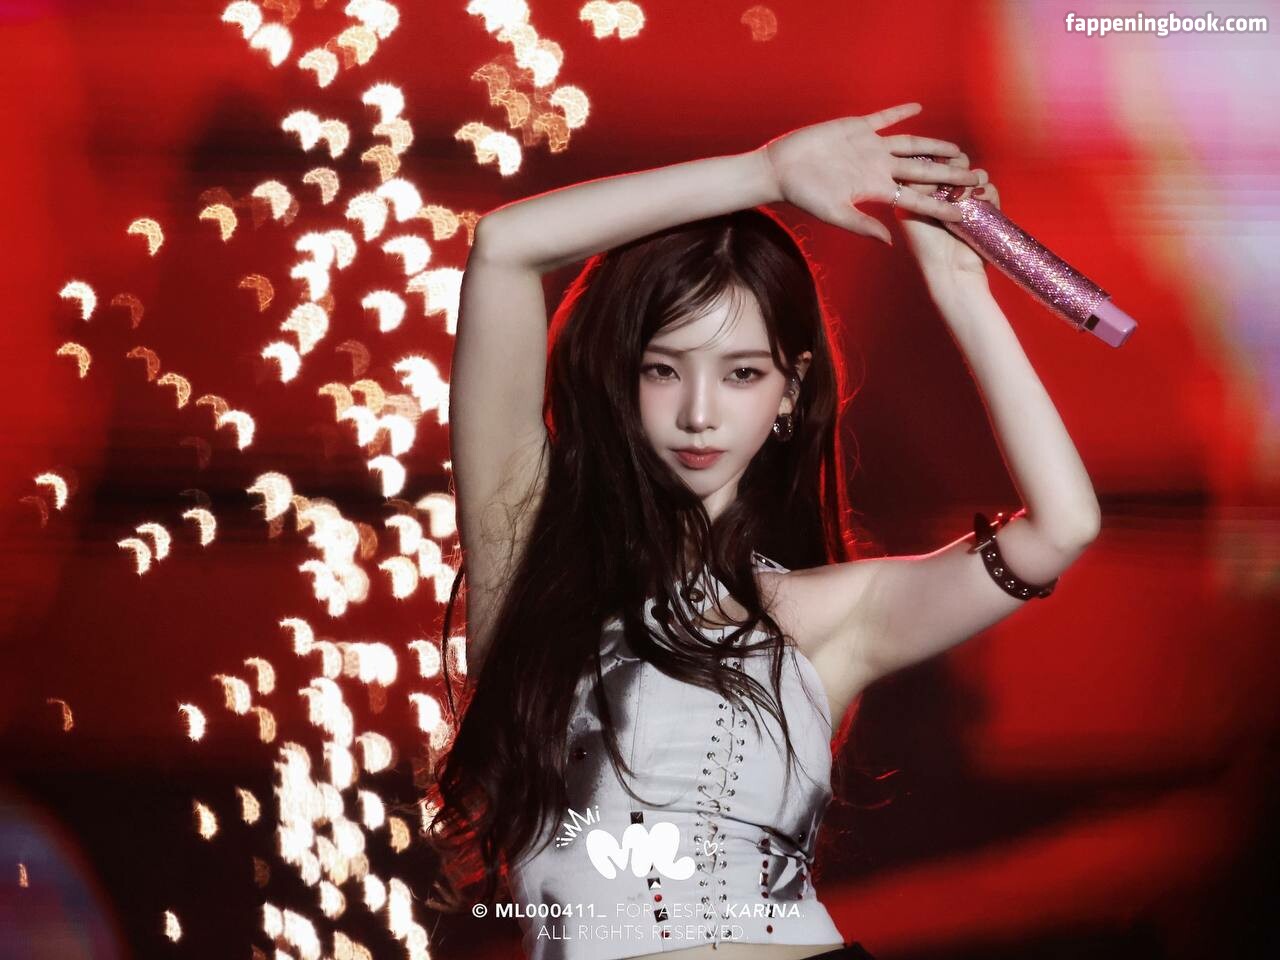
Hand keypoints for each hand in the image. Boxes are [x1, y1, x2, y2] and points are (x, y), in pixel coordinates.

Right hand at [760, 103, 981, 245]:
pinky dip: (899, 112)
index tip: (966, 210)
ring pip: (910, 146)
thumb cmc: (804, 195)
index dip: (941, 205)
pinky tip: (918, 108)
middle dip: (949, 175)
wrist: (780, 169)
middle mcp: (877, 169)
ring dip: (934, 147)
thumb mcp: (834, 213)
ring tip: (958, 149)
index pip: (916, 198)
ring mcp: (869, 148)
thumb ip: (862, 224)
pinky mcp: (856, 128)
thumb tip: (890, 242)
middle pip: (922, 171)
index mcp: (876, 190)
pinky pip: (883, 118)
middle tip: (977, 178)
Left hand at [895, 152, 999, 294]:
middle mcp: (944, 197)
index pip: (931, 165)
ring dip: (971, 177)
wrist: (950, 272)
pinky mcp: (984, 212)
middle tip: (953, 175)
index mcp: (923, 195)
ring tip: (965, 193)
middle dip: (955, 165)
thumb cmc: (924, 246)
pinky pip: (989, 190)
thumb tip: (923, 163)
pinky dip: (987, 190)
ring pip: (973, 174)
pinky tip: (980, 198)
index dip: (935, 160)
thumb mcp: (910, 212)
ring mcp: (965, 203)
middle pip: (954, 164)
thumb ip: (913, 186)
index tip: (935, 163)